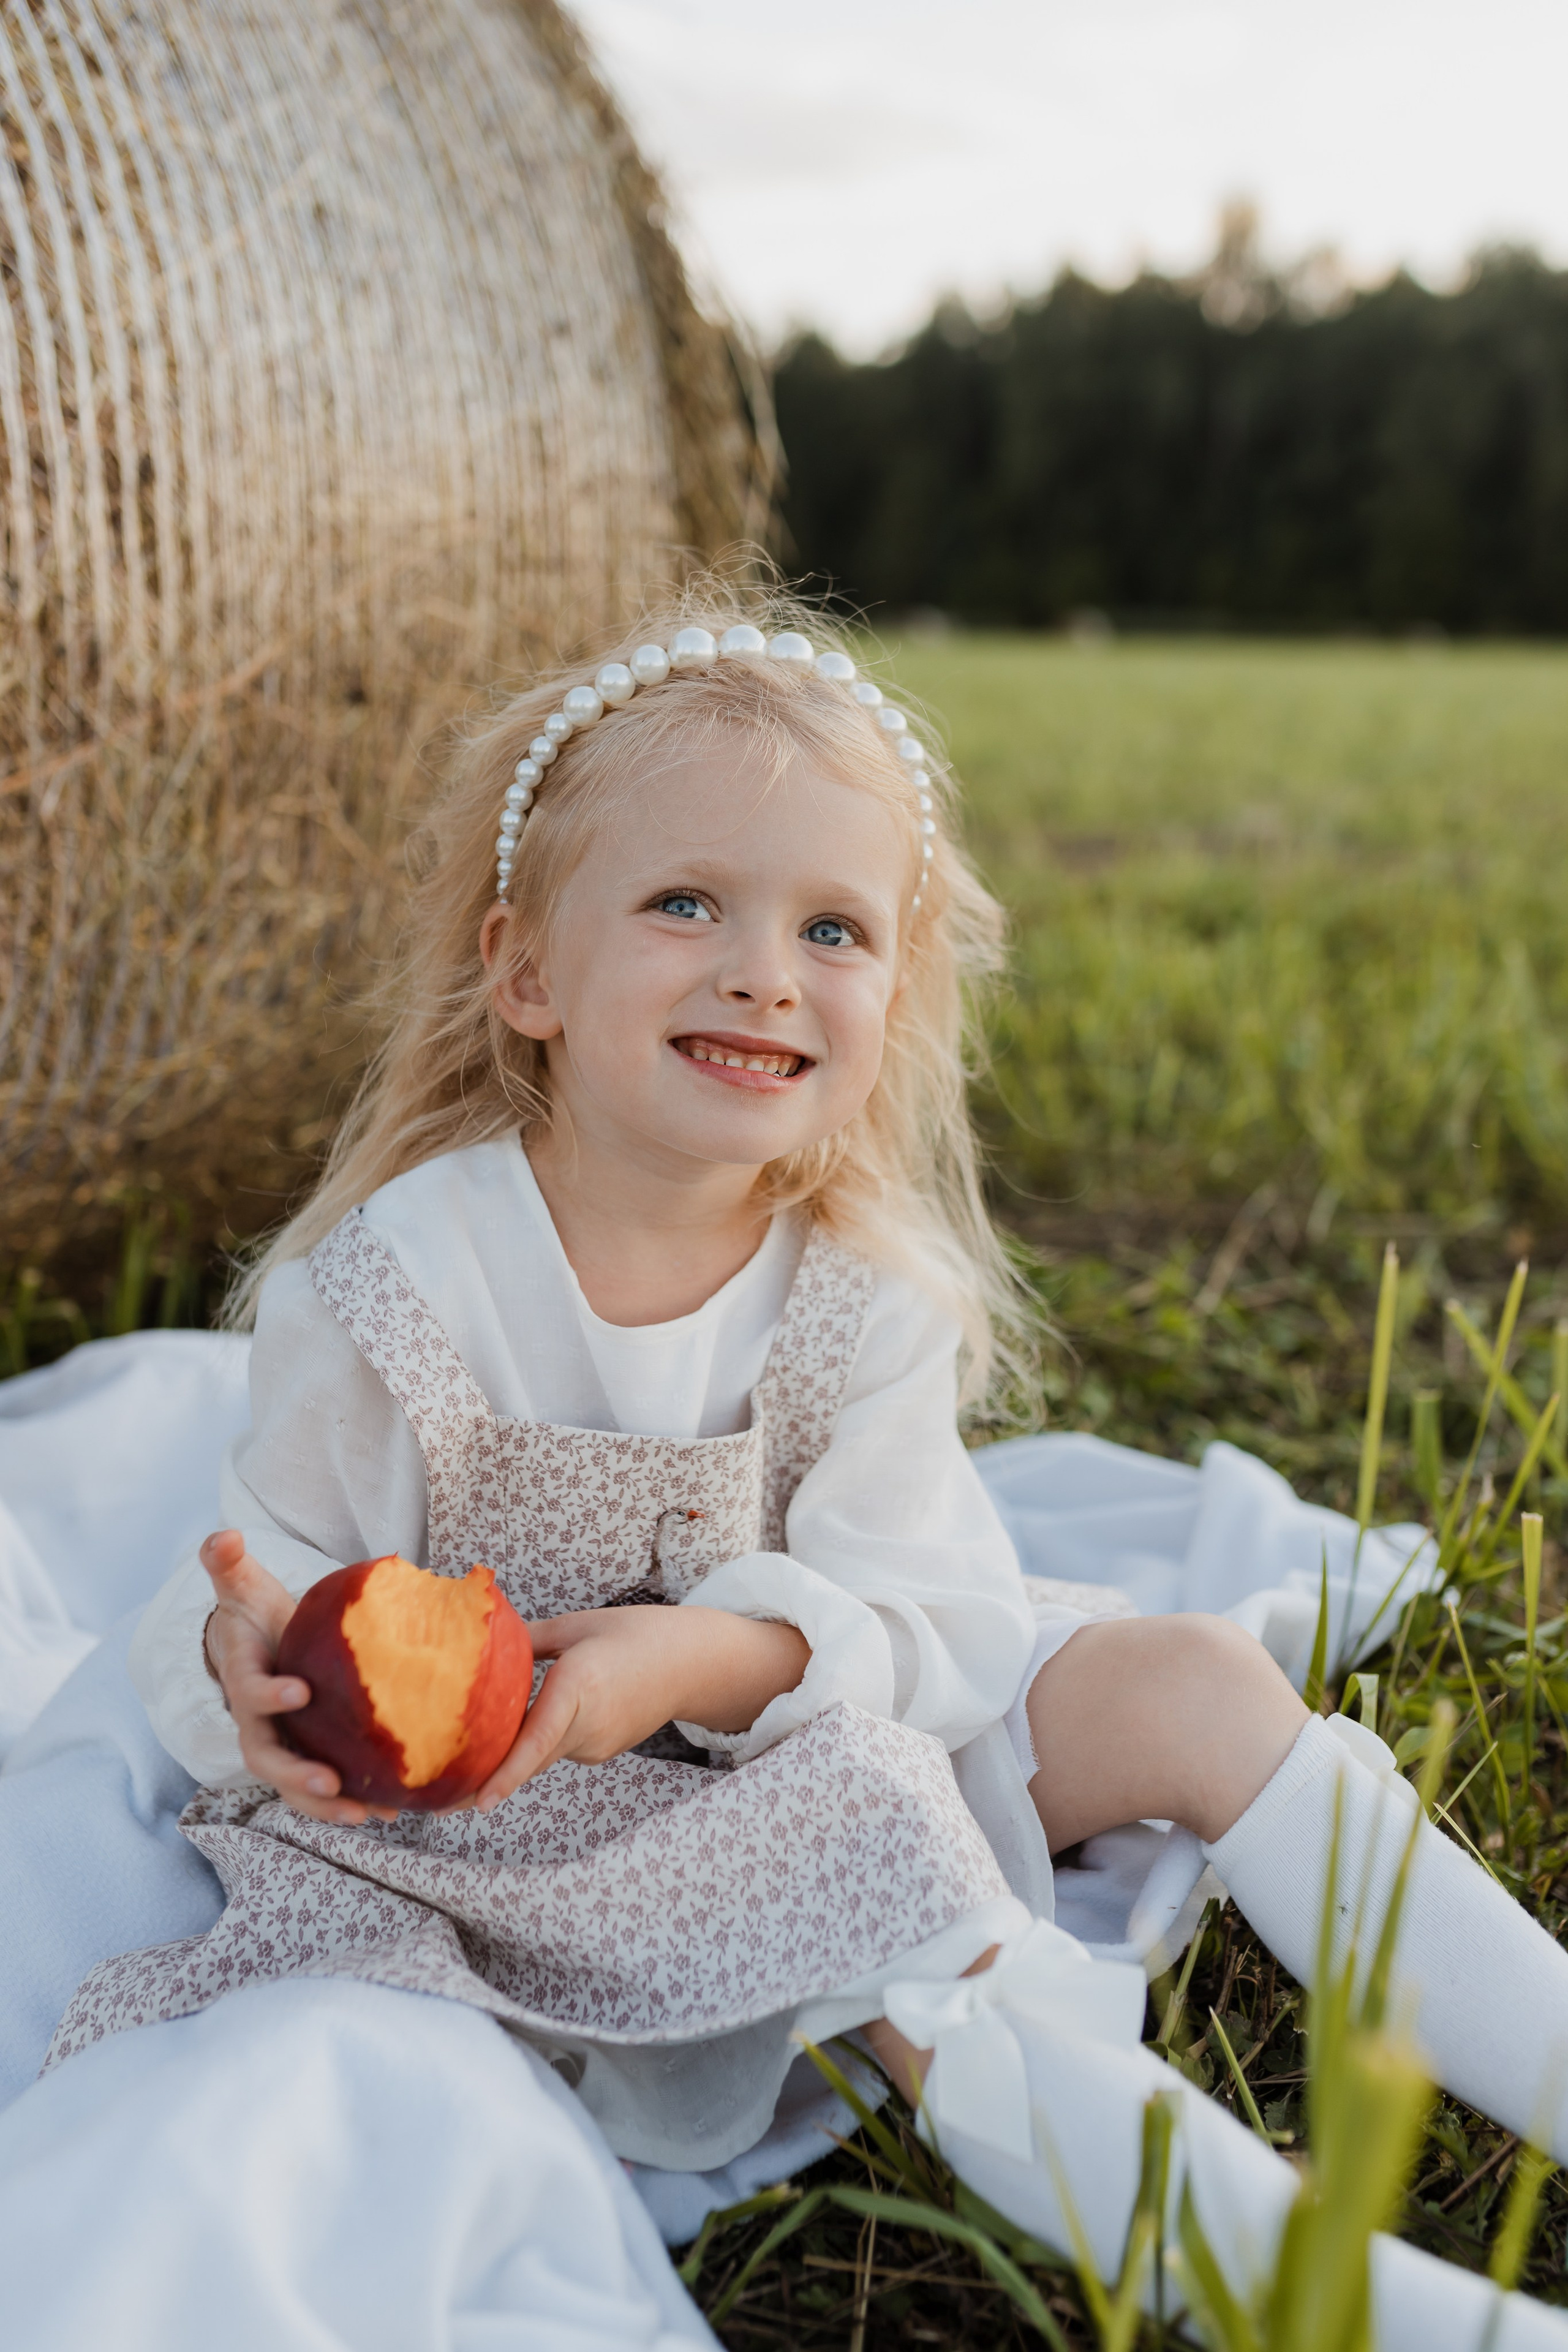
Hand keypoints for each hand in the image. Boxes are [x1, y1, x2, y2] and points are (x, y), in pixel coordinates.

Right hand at [198, 1530, 394, 1825]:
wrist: (257, 1648)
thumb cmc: (255, 1616)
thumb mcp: (243, 1587)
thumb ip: (229, 1564)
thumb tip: (224, 1536)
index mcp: (243, 1679)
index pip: (250, 1692)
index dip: (270, 1695)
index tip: (300, 1692)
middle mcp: (255, 1722)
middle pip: (266, 1758)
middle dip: (295, 1773)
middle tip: (330, 1781)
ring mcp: (278, 1745)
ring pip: (292, 1786)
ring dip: (325, 1805)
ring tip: (367, 1815)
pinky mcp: (302, 1758)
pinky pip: (321, 1790)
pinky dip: (351, 1804)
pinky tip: (392, 1812)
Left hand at [471, 1605, 809, 1812]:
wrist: (693, 1663)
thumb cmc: (637, 1634)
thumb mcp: (580, 1625)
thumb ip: (528, 1638)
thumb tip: (477, 1645)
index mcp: (581, 1684)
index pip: (540, 1737)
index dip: (508, 1771)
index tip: (480, 1802)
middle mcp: (588, 1724)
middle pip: (527, 1759)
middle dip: (481, 1781)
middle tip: (433, 1799)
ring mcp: (596, 1745)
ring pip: (537, 1756)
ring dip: (503, 1759)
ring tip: (453, 1762)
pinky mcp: (598, 1752)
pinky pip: (554, 1750)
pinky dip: (529, 1746)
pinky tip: (511, 1733)